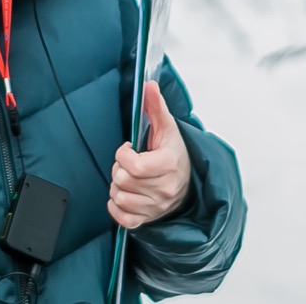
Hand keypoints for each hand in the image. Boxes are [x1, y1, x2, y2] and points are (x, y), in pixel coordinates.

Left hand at [108, 80, 191, 228]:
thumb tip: (148, 85)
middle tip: (128, 163)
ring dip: (117, 187)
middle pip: (123, 180)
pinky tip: (123, 195)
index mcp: (169, 165)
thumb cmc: (173, 152)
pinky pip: (123, 219)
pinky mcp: (149, 219)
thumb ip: (156, 106)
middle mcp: (165, 189)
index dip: (123, 155)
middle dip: (118, 168)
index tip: (128, 149)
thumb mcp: (166, 127)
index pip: (135, 166)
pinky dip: (117, 207)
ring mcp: (157, 206)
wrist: (188, 181)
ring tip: (128, 178)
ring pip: (120, 198)